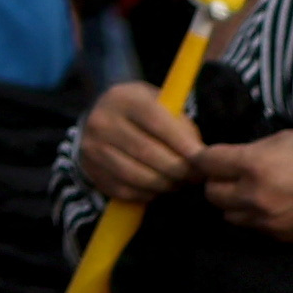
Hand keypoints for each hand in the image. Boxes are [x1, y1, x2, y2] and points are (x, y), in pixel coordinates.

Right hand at [73, 81, 206, 207]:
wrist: (101, 118)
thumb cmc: (141, 112)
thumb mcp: (159, 104)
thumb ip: (180, 125)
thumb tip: (200, 157)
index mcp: (124, 98)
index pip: (157, 122)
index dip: (182, 144)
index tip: (202, 160)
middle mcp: (102, 120)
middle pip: (147, 152)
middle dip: (177, 169)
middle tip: (195, 177)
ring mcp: (93, 147)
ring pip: (136, 175)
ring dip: (164, 184)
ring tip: (178, 183)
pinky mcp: (91, 170)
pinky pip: (125, 190)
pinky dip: (147, 194)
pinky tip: (158, 188)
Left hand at [188, 131, 292, 235]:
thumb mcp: (282, 139)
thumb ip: (252, 150)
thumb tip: (232, 159)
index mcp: (252, 165)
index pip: (206, 163)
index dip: (204, 159)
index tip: (206, 158)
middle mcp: (252, 195)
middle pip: (212, 194)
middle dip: (216, 183)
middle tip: (228, 176)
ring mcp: (265, 220)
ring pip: (228, 215)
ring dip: (232, 203)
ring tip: (248, 193)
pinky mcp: (278, 236)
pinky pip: (252, 228)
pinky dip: (253, 218)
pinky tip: (267, 207)